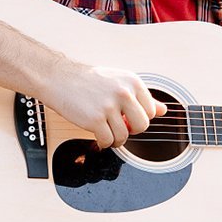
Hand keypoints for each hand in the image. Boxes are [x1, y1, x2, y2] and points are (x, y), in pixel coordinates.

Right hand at [41, 61, 166, 148]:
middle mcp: (123, 92)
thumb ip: (141, 96)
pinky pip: (108, 141)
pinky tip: (97, 135)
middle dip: (131, 130)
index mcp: (132, 81)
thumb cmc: (87, 81)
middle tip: (119, 126)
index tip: (127, 117)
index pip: (151, 111)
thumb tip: (163, 110)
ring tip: (106, 131)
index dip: (139, 118)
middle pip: (142, 126)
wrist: (59, 78)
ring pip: (124, 136)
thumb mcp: (118, 81)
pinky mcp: (95, 119)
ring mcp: (110, 106)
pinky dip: (103, 142)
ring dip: (115, 139)